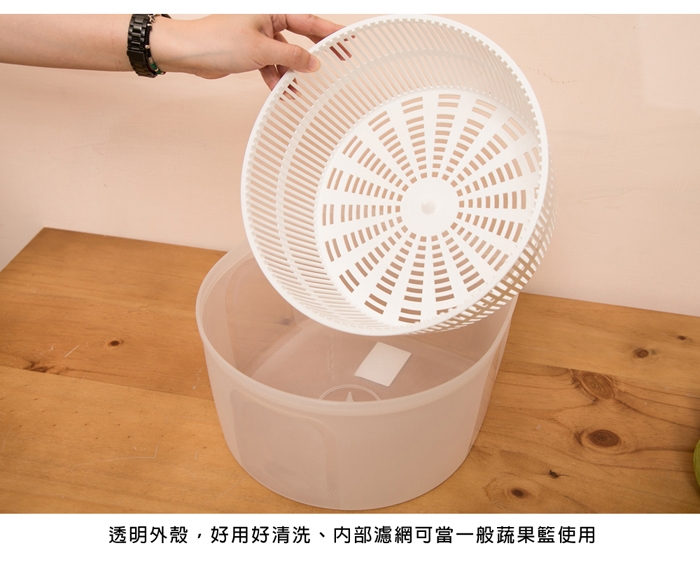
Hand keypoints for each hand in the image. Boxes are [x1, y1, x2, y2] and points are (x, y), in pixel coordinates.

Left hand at [151, 15, 343, 87]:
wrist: (188, 52)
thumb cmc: (217, 41)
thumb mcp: (262, 50)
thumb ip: (291, 58)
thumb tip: (314, 63)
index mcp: (272, 11)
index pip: (309, 21)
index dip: (330, 32)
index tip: (347, 40)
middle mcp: (267, 21)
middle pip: (300, 38)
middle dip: (315, 54)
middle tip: (337, 62)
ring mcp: (258, 37)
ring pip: (285, 56)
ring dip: (291, 73)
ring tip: (299, 88)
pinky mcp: (250, 52)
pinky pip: (271, 66)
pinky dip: (276, 78)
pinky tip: (281, 91)